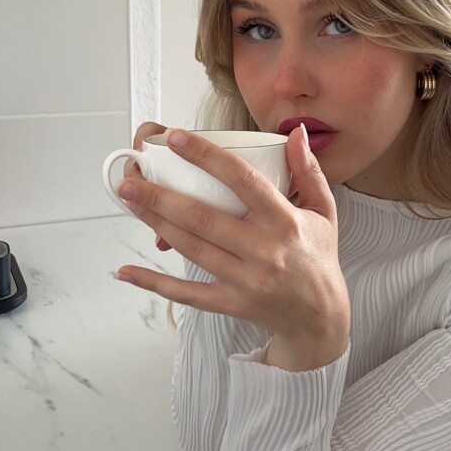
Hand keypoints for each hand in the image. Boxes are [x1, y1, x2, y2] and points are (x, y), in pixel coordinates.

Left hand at [115, 127, 350, 345]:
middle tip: (131, 177)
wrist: (320, 317)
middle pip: (204, 218)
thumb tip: (296, 133)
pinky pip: (186, 294)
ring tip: (130, 200)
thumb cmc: (318, 257)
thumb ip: (309, 171)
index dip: (208, 157)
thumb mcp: (324, 212)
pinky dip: (154, 283)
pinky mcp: (230, 304)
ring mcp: (245, 280)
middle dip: (162, 195)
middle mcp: (264, 251)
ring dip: (156, 223)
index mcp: (285, 222)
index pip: (243, 181)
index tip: (177, 139)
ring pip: (192, 248)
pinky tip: (126, 271)